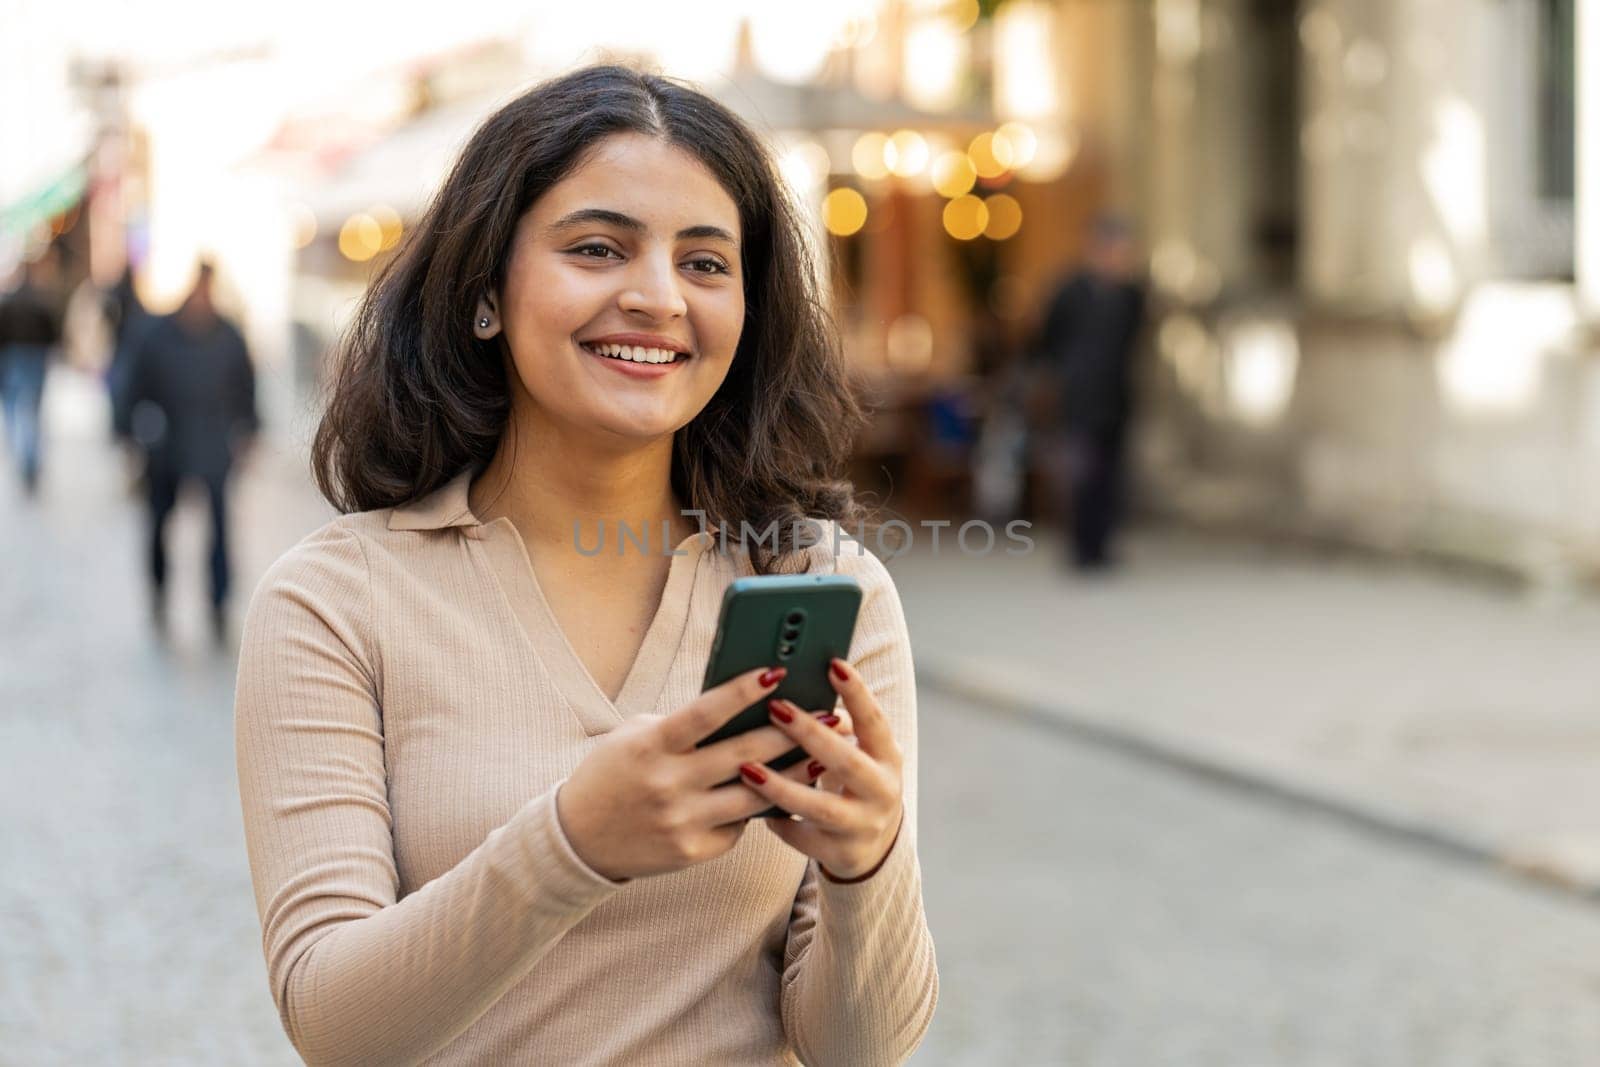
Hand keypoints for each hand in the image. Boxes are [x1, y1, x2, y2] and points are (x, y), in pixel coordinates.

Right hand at [556, 666, 847, 881]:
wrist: (578, 839)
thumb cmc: (613, 773)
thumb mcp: (636, 737)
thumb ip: (682, 725)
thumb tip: (743, 706)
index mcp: (652, 746)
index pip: (705, 713)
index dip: (742, 691)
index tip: (777, 671)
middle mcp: (669, 784)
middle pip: (744, 754)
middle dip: (792, 732)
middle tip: (829, 715)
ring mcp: (682, 822)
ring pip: (754, 794)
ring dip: (794, 772)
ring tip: (823, 753)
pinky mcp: (693, 851)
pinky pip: (738, 825)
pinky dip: (757, 806)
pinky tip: (782, 791)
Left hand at [736, 658, 904, 880]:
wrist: (874, 849)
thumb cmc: (853, 783)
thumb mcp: (859, 755)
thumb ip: (836, 729)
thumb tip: (790, 690)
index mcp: (887, 758)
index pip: (874, 721)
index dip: (857, 693)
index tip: (833, 663)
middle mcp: (882, 791)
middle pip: (846, 762)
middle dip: (811, 734)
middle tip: (777, 708)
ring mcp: (864, 826)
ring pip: (821, 807)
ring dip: (782, 786)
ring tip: (747, 768)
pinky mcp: (842, 854)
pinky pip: (803, 837)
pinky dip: (778, 822)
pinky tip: (752, 810)